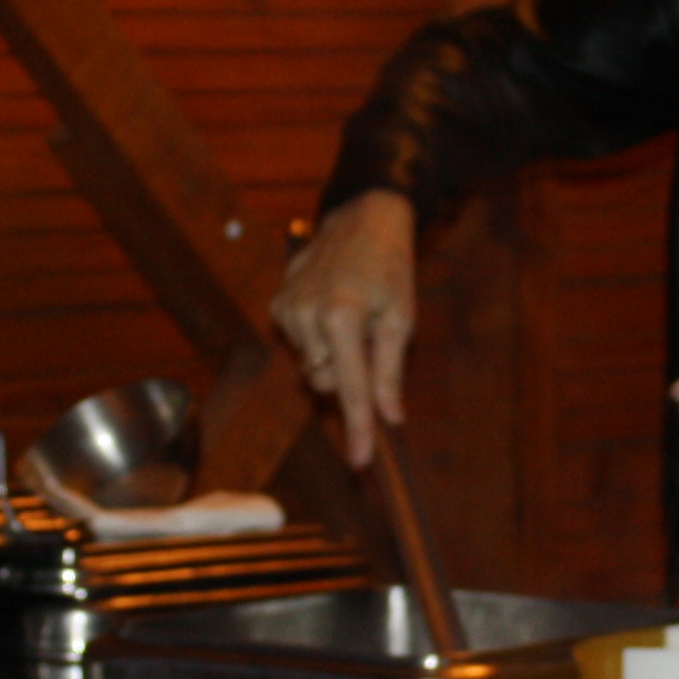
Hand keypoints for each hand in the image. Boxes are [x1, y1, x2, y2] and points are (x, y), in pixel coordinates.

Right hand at [270, 189, 418, 467]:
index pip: (350, 387)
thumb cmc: (389, 267)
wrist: (362, 218)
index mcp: (342, 316)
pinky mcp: (278, 303)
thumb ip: (389, 371)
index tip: (361, 461)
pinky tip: (332, 306)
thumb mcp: (400, 318)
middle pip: (328, 381)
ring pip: (314, 364)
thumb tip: (389, 417)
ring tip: (354, 315)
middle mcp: (307, 313)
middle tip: (373, 339)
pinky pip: (302, 343)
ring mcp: (287, 308)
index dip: (357, 427)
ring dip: (336, 352)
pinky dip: (320, 336)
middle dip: (351, 374)